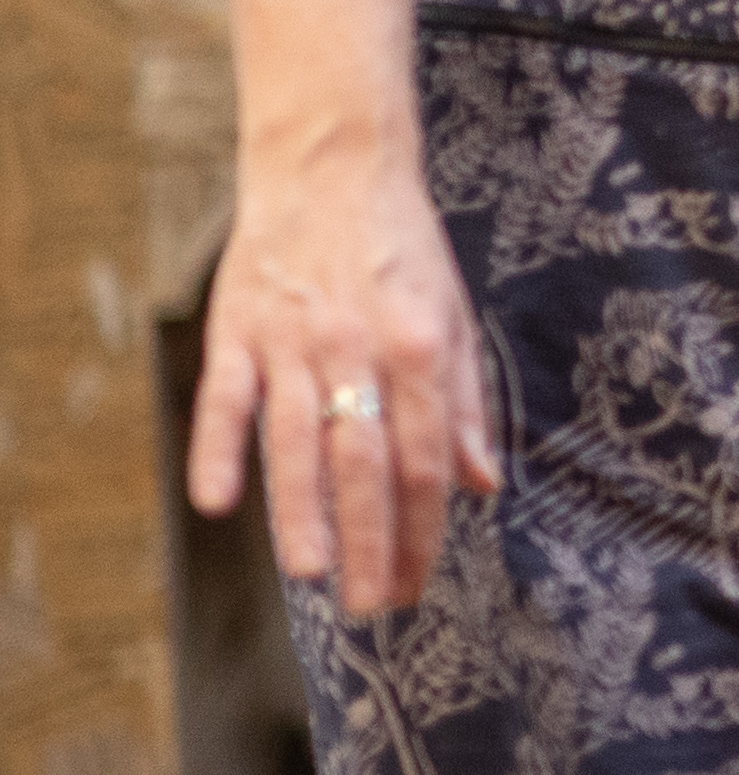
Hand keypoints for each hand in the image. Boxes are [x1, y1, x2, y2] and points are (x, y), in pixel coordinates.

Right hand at [186, 141, 500, 616]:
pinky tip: (217, 502)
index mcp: (421, 350)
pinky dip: (219, 449)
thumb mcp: (456, 317)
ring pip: (297, 441)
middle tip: (373, 606)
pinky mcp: (239, 330)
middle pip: (367, 463)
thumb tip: (485, 483)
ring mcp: (294, 341)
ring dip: (304, 512)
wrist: (333, 168)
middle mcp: (359, 350)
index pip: (426, 460)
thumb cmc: (401, 250)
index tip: (420, 584)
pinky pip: (226, 400)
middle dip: (373, 541)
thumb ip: (466, 403)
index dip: (425, 530)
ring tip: (313, 576)